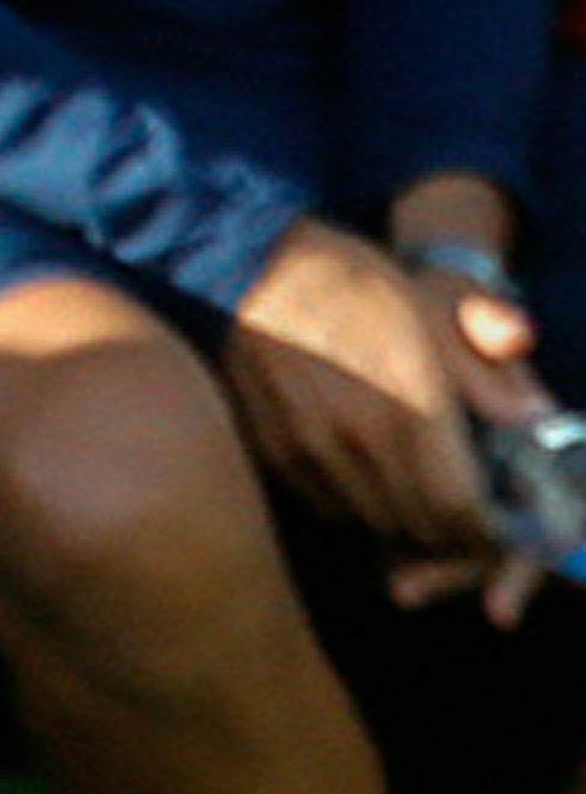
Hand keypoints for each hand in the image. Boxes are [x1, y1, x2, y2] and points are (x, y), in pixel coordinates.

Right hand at [220, 216, 505, 571]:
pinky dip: (353, 505)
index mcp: (412, 401)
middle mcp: (360, 433)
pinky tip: (364, 476)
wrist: (261, 263)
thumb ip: (490, 375)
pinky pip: (327, 506)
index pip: (458, 507)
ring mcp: (312, 445)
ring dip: (400, 521)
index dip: (481, 529)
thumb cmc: (360, 287)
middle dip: (445, 529)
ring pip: (372, 520)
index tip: (490, 524)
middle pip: (418, 523)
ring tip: (413, 499)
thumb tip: (533, 419)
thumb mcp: (436, 314)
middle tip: (456, 514)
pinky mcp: (275, 449)